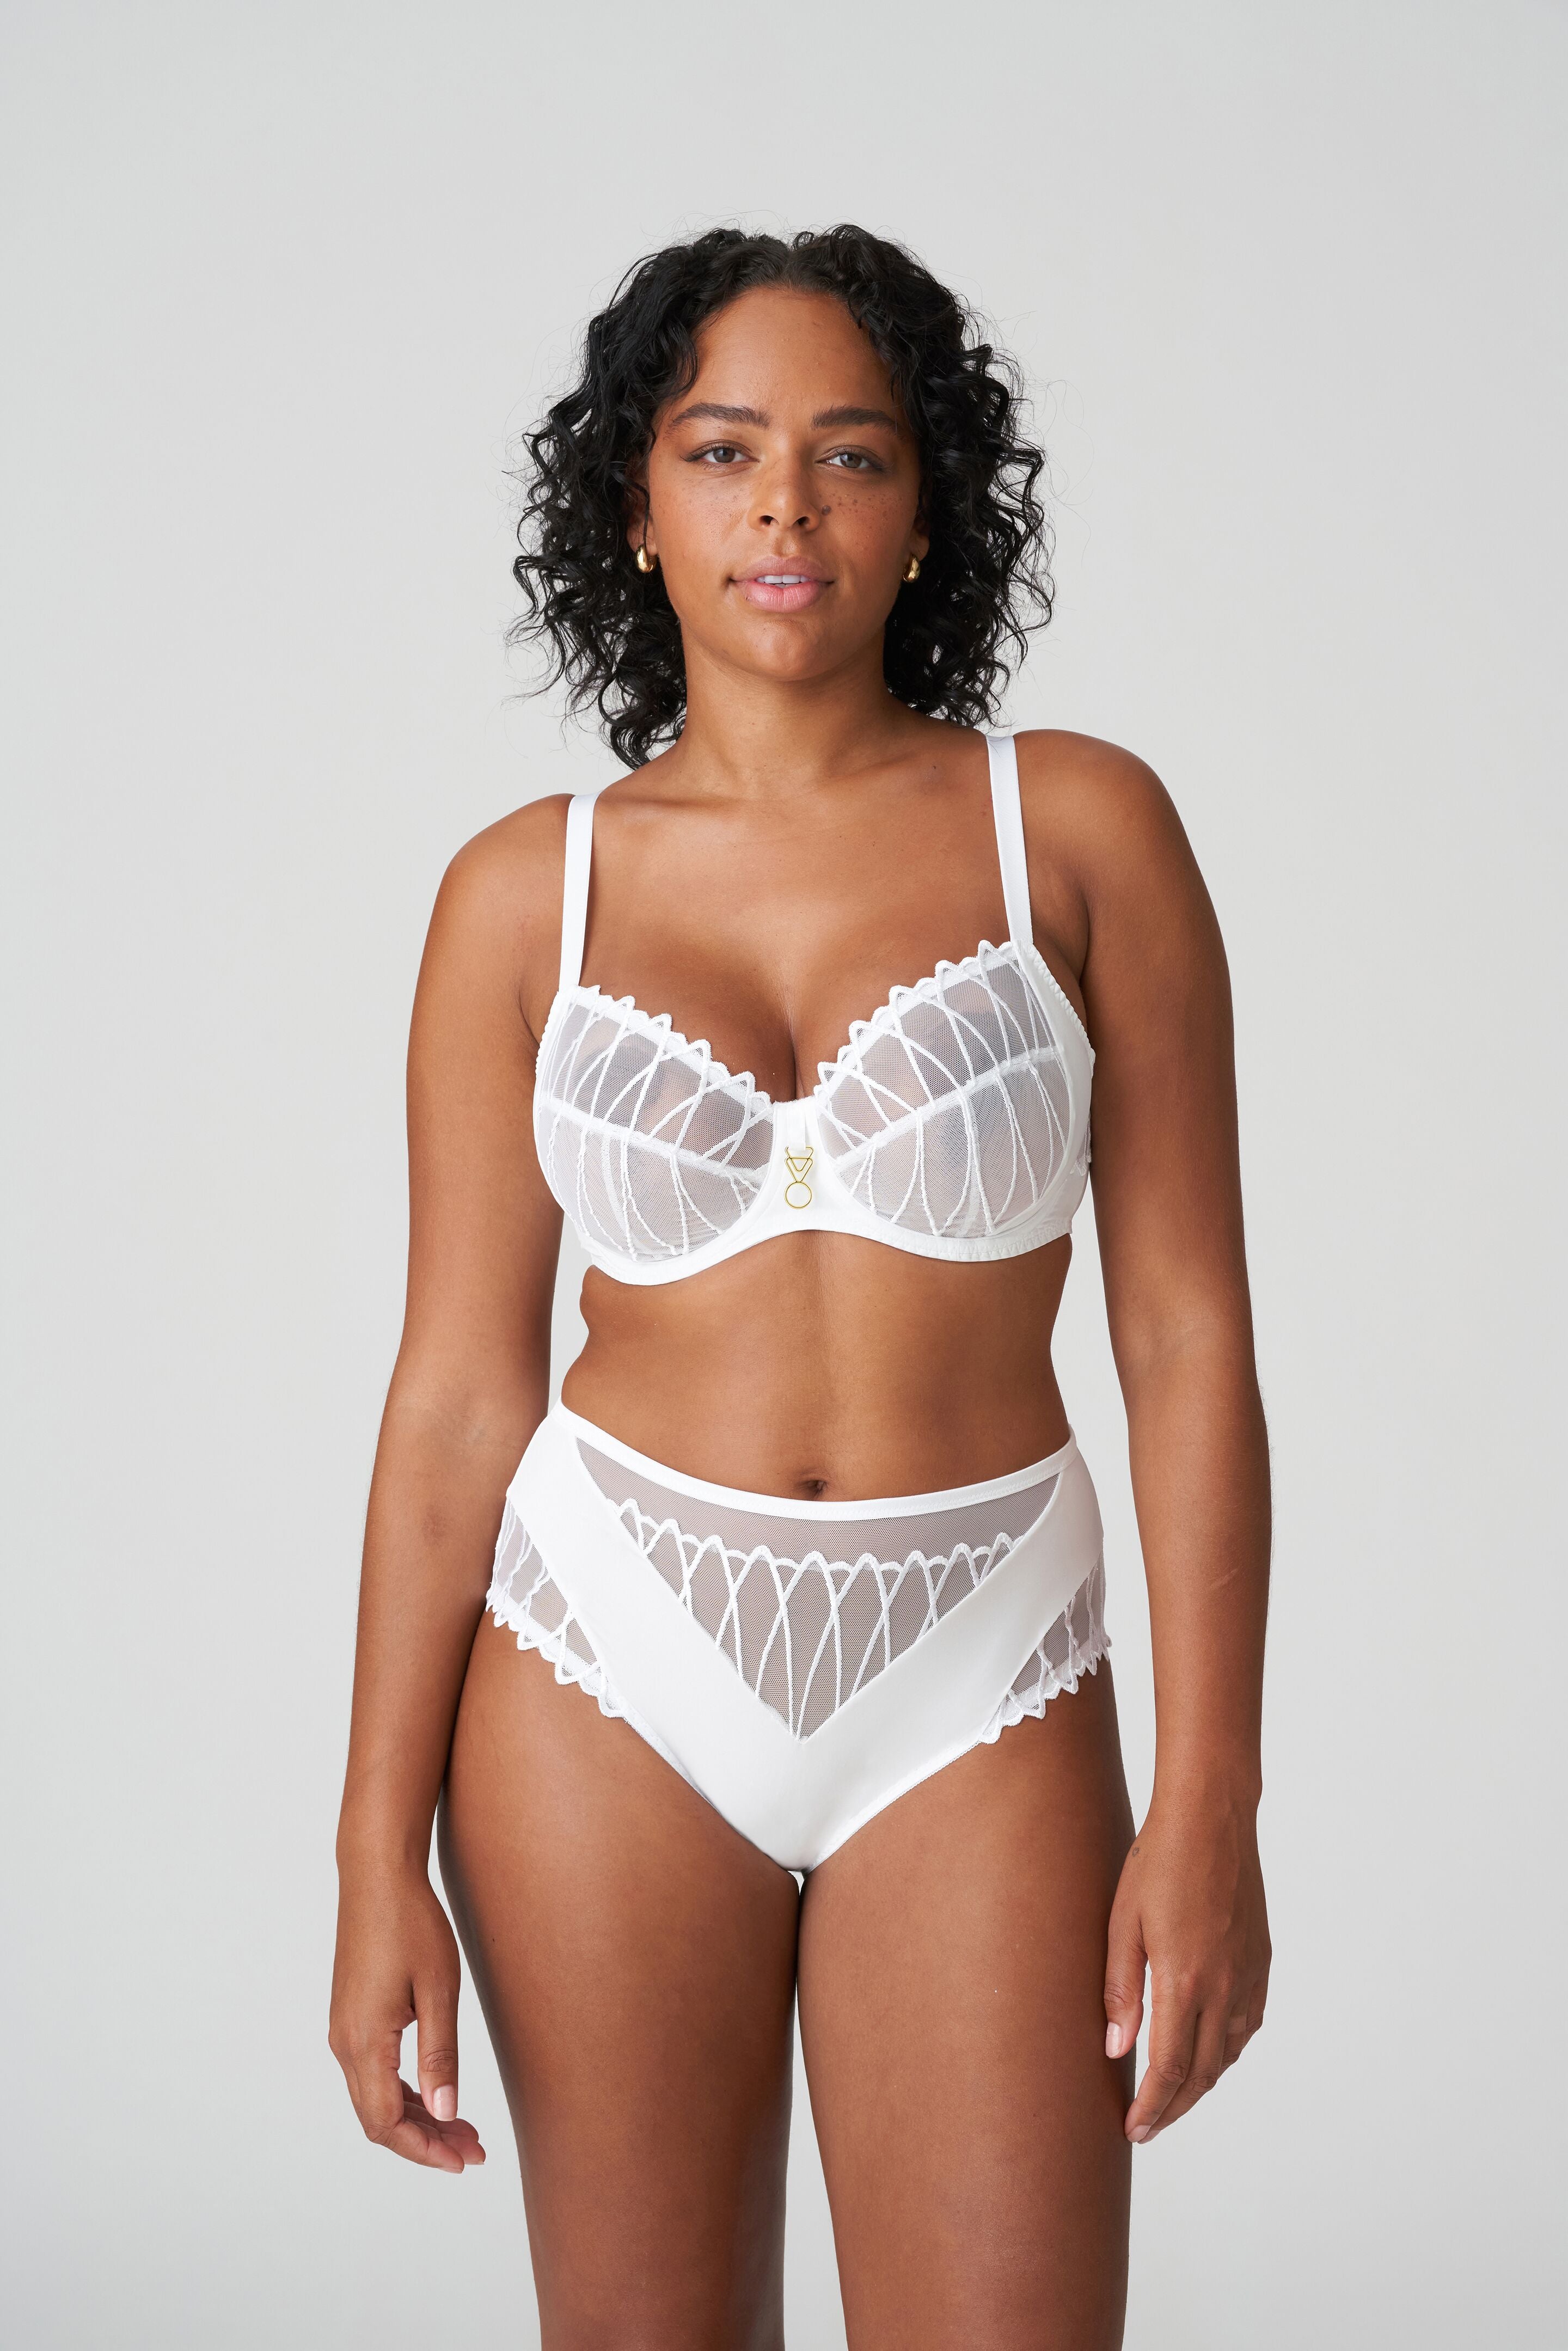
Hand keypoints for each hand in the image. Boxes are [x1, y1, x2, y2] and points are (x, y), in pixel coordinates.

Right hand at [329, 1862, 486, 2172]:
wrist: (376, 1875)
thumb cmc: (411, 1923)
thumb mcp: (438, 1989)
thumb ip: (440, 2055)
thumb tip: (446, 2111)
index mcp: (364, 2041)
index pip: (387, 2124)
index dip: (425, 2149)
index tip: (463, 2161)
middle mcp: (345, 2043)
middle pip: (378, 2119)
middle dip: (426, 2141)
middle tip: (474, 2149)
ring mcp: (344, 2030)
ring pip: (375, 2098)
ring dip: (417, 2117)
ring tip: (464, 2127)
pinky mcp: (351, 2017)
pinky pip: (372, 2073)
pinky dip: (403, 2092)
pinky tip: (435, 2092)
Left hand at [1103, 1788, 1269, 2143]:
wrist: (1211, 1818)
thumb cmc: (1158, 1862)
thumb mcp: (1122, 1923)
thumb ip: (1120, 1989)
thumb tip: (1116, 2049)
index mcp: (1185, 1981)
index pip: (1169, 2070)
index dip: (1152, 2108)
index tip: (1134, 2130)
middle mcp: (1224, 1987)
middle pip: (1202, 2074)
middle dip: (1174, 2108)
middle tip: (1148, 2127)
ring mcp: (1248, 1975)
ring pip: (1228, 2053)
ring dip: (1201, 2083)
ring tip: (1173, 2096)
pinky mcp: (1260, 1960)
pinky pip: (1248, 2024)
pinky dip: (1228, 2050)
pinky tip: (1211, 2051)